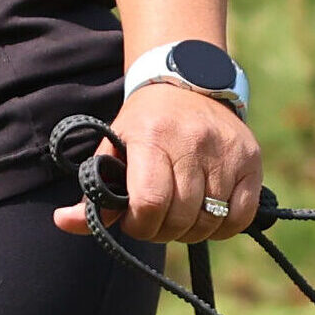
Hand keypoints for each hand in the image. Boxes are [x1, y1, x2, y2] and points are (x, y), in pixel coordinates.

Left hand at [54, 84, 261, 244]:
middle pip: (180, 219)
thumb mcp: (115, 151)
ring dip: (192, 231)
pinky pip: (239, 217)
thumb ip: (94, 192)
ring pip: (209, 223)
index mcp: (152, 138)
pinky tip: (209, 213)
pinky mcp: (251, 162)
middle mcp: (192, 142)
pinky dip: (222, 226)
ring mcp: (226, 152)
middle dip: (165, 230)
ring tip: (182, 214)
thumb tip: (63, 222)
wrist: (188, 83)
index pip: (149, 204)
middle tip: (159, 218)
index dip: (140, 225)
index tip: (136, 218)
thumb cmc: (145, 126)